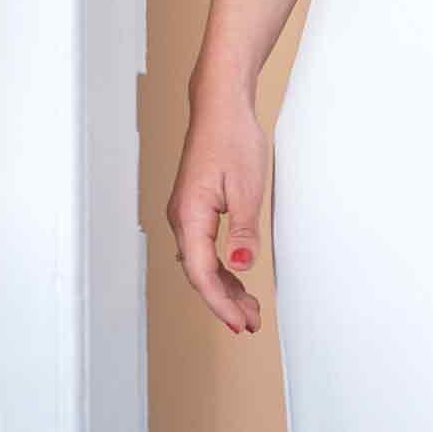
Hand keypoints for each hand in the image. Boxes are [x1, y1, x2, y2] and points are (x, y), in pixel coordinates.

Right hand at [166, 86, 267, 333]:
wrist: (221, 107)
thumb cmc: (233, 139)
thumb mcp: (247, 186)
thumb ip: (243, 229)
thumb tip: (241, 264)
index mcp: (190, 215)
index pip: (202, 273)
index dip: (221, 303)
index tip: (241, 323)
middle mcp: (181, 218)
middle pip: (199, 274)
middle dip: (224, 303)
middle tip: (251, 324)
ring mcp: (186, 215)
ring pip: (201, 264)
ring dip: (224, 289)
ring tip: (249, 310)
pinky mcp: (195, 210)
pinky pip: (204, 250)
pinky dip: (221, 270)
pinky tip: (238, 280)